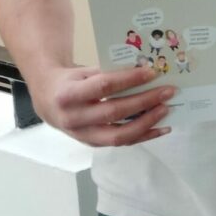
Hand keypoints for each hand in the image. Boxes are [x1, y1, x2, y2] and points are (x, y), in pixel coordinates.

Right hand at [30, 63, 175, 146]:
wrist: (47, 101)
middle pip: (115, 112)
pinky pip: (122, 143)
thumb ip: (108, 72)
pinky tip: (161, 128)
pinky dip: (143, 136)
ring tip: (166, 110)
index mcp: (68, 94)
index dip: (130, 80)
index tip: (152, 72)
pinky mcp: (93, 143)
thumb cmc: (70, 82)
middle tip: (168, 92)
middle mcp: (73, 118)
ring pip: (119, 134)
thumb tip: (145, 72)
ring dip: (147, 123)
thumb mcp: (83, 72)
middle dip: (145, 101)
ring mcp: (83, 135)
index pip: (104, 87)